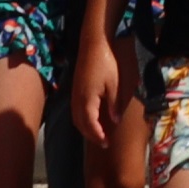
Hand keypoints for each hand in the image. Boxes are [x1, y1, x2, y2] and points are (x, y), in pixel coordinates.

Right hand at [74, 32, 126, 148]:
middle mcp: (77, 100)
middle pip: (81, 124)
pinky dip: (83, 119)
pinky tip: (92, 119)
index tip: (107, 144)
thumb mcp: (114, 85)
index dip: (98, 136)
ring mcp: (74, 94)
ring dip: (86, 128)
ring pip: (76, 118)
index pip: (91, 125)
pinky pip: (76, 111)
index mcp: (87, 101)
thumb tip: (114, 122)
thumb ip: (114, 105)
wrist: (93, 44)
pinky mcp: (75, 89)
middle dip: (92, 135)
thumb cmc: (106, 63)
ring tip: (98, 134)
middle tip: (104, 142)